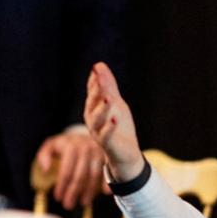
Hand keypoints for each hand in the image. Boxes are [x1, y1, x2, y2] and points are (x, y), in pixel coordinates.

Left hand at [34, 133, 107, 209]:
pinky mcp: (106, 155)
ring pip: (94, 175)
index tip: (58, 197)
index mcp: (71, 146)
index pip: (66, 170)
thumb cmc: (65, 144)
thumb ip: (44, 155)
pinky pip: (107, 171)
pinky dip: (107, 181)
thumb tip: (45, 170)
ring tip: (83, 203)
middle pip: (80, 175)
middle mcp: (86, 148)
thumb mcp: (51, 146)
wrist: (84, 133)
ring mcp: (97, 151)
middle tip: (68, 205)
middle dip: (74, 192)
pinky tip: (106, 193)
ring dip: (89, 191)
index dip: (62, 185)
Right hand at [84, 61, 144, 181]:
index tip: (98, 68)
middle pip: (92, 103)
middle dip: (97, 91)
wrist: (125, 152)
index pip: (92, 91)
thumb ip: (108, 85)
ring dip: (102, 108)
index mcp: (93, 108)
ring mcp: (97, 131)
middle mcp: (91, 119)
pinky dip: (109, 128)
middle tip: (101, 78)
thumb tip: (99, 65)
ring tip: (109, 98)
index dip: (95, 81)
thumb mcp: (116, 102)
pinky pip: (106, 135)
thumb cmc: (118, 126)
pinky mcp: (107, 143)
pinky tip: (114, 119)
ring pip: (97, 119)